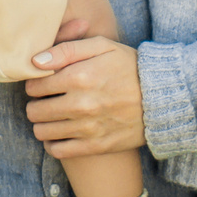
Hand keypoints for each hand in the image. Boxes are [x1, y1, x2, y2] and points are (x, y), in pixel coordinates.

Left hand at [24, 37, 144, 159]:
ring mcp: (88, 128)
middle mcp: (81, 104)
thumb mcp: (102, 46)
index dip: (34, 84)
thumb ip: (67, 49)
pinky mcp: (96, 146)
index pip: (34, 86)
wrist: (162, 97)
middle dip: (36, 104)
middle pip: (34, 111)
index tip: (42, 83)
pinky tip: (60, 134)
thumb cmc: (129, 67)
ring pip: (42, 132)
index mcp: (79, 76)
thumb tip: (35, 61)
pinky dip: (53, 143)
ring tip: (53, 116)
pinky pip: (58, 151)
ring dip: (43, 124)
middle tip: (46, 100)